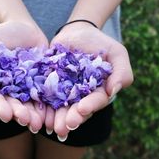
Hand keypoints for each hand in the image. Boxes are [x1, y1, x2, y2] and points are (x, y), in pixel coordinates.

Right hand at [0, 21, 48, 132]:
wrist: (24, 27)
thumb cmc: (0, 33)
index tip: (6, 115)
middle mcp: (8, 90)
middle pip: (12, 105)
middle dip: (19, 114)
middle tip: (26, 121)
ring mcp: (26, 89)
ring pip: (29, 105)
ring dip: (33, 115)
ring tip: (38, 123)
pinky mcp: (41, 85)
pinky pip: (45, 97)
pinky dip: (48, 107)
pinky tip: (51, 114)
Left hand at [46, 21, 133, 139]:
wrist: (77, 31)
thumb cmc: (100, 43)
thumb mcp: (117, 53)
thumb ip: (122, 72)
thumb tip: (113, 91)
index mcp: (98, 91)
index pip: (95, 101)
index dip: (89, 106)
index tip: (82, 110)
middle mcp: (81, 95)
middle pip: (76, 109)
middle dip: (70, 118)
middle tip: (63, 127)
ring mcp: (65, 91)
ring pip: (60, 107)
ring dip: (55, 117)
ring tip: (49, 125)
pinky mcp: (49, 84)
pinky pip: (45, 95)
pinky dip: (42, 105)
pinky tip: (37, 112)